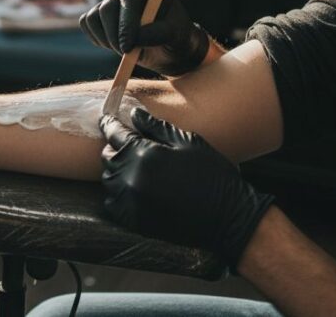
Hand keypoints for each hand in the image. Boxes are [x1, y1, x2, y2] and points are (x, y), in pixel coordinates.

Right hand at [80, 0, 209, 75]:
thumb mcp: (175, 36)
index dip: (125, 24)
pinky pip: (87, 23)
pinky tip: (114, 46)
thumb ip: (158, 33)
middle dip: (113, 34)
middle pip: (107, 7)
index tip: (128, 47)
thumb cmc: (176, 38)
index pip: (129, 0)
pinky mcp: (100, 14)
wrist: (169, 48)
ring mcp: (111, 0)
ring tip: (124, 51)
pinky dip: (96, 38)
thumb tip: (134, 38)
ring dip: (105, 38)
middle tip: (124, 53)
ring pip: (94, 16)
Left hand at [100, 109, 273, 269]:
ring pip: (108, 180)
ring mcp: (131, 201)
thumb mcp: (188, 142)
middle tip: (126, 145)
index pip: (114, 133)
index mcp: (144, 154)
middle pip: (107, 156)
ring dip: (115, 171)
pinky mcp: (134, 221)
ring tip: (130, 167)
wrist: (228, 217)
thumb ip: (156, 127)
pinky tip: (131, 190)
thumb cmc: (212, 174)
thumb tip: (134, 113)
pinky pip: (112, 204)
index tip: (107, 119)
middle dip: (114, 148)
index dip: (109, 124)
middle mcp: (131, 177)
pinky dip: (116, 195)